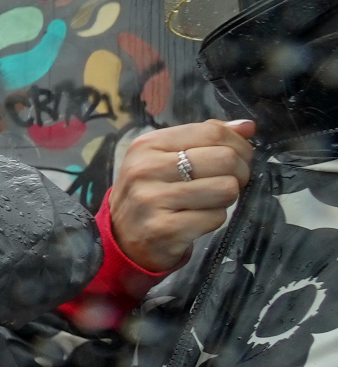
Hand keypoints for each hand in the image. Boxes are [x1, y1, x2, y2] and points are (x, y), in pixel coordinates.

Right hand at [111, 119, 255, 273]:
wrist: (120, 239)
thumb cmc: (150, 193)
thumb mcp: (165, 158)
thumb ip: (204, 139)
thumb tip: (247, 127)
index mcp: (147, 145)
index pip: (211, 131)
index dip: (237, 144)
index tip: (238, 158)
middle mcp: (146, 169)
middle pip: (225, 158)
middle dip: (239, 173)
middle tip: (227, 182)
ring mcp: (152, 200)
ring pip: (226, 188)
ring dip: (226, 198)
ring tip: (208, 202)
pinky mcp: (164, 228)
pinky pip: (216, 217)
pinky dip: (213, 220)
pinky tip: (196, 221)